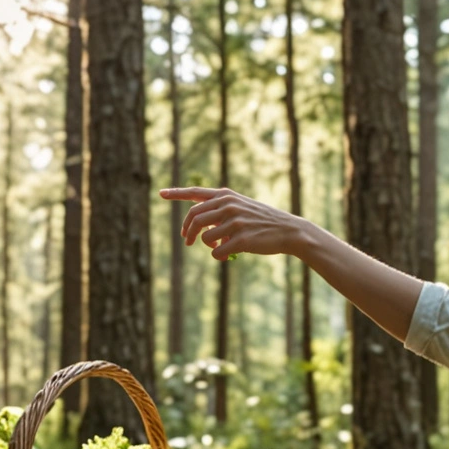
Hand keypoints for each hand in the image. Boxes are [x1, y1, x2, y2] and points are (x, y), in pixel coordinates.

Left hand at [160, 187, 309, 260]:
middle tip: (187, 241)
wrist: (288, 230)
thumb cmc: (262, 220)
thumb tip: (199, 228)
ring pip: (205, 238)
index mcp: (227, 195)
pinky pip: (217, 252)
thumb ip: (219, 211)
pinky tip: (228, 254)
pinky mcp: (241, 239)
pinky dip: (218, 255)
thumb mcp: (241, 207)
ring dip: (207, 245)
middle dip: (188, 232)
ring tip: (219, 246)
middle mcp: (229, 205)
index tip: (161, 194)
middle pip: (194, 218)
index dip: (176, 194)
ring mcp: (235, 222)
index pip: (196, 193)